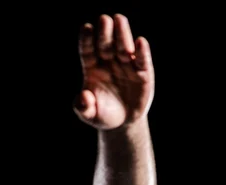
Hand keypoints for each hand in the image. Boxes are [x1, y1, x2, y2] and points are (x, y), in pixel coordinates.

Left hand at [74, 13, 153, 128]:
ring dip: (122, 34)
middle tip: (104, 19)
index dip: (87, 39)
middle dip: (105, 32)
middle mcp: (109, 61)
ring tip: (120, 21)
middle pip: (106, 44)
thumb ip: (83, 107)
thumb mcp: (90, 115)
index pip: (88, 50)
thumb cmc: (102, 115)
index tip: (87, 28)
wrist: (122, 123)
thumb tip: (83, 98)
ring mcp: (126, 65)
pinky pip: (142, 60)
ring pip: (123, 46)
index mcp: (92, 68)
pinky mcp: (143, 72)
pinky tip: (140, 42)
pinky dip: (142, 52)